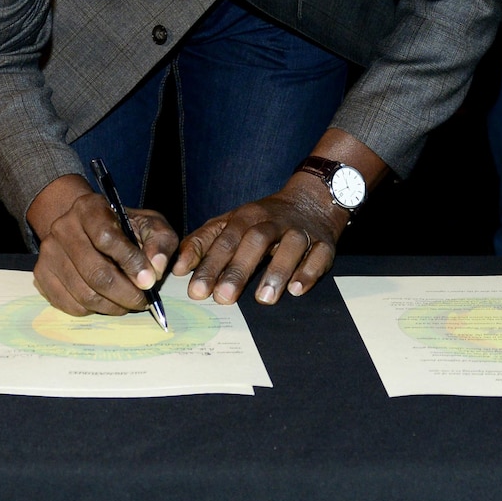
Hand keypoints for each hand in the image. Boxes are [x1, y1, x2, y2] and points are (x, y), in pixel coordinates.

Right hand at [26, 173, 178, 317]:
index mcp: (89, 208)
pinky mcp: (41, 274)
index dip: (130, 262)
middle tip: (142, 301)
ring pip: (84, 293)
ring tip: (127, 303)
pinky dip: (93, 310)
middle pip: (96, 272)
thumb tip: (155, 269)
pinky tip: (106, 301)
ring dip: (112, 306)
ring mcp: (49, 252)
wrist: (84, 228)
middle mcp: (63, 227)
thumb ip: (160, 242)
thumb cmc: (122, 228)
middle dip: (125, 293)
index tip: (149, 281)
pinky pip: (70, 305)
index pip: (107, 238)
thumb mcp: (149, 225)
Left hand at [176, 176, 344, 306]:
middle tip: (224, 298)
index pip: (224, 239)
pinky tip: (296, 289)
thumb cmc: (262, 221)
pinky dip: (308, 272)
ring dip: (276, 271)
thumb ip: (204, 243)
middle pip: (254, 240)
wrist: (311, 201)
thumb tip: (178, 269)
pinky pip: (318, 255)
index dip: (209, 264)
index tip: (196, 290)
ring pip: (290, 246)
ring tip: (263, 299)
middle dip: (238, 269)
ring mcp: (300, 231)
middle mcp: (272, 221)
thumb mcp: (230, 224)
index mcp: (245, 216)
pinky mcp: (323, 242)